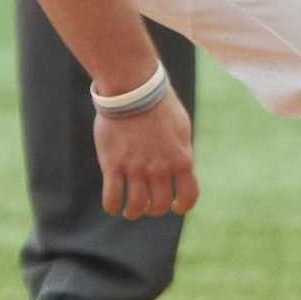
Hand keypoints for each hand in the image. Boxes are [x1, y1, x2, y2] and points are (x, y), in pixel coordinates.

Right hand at [95, 91, 197, 220]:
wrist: (133, 87)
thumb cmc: (158, 104)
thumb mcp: (181, 128)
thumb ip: (181, 151)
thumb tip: (181, 168)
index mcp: (181, 159)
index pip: (188, 196)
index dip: (181, 206)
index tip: (174, 206)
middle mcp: (160, 168)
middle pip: (159, 205)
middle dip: (154, 209)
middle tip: (148, 204)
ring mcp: (135, 168)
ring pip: (136, 207)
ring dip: (133, 212)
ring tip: (130, 209)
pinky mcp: (112, 164)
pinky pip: (112, 198)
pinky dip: (112, 207)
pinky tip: (113, 204)